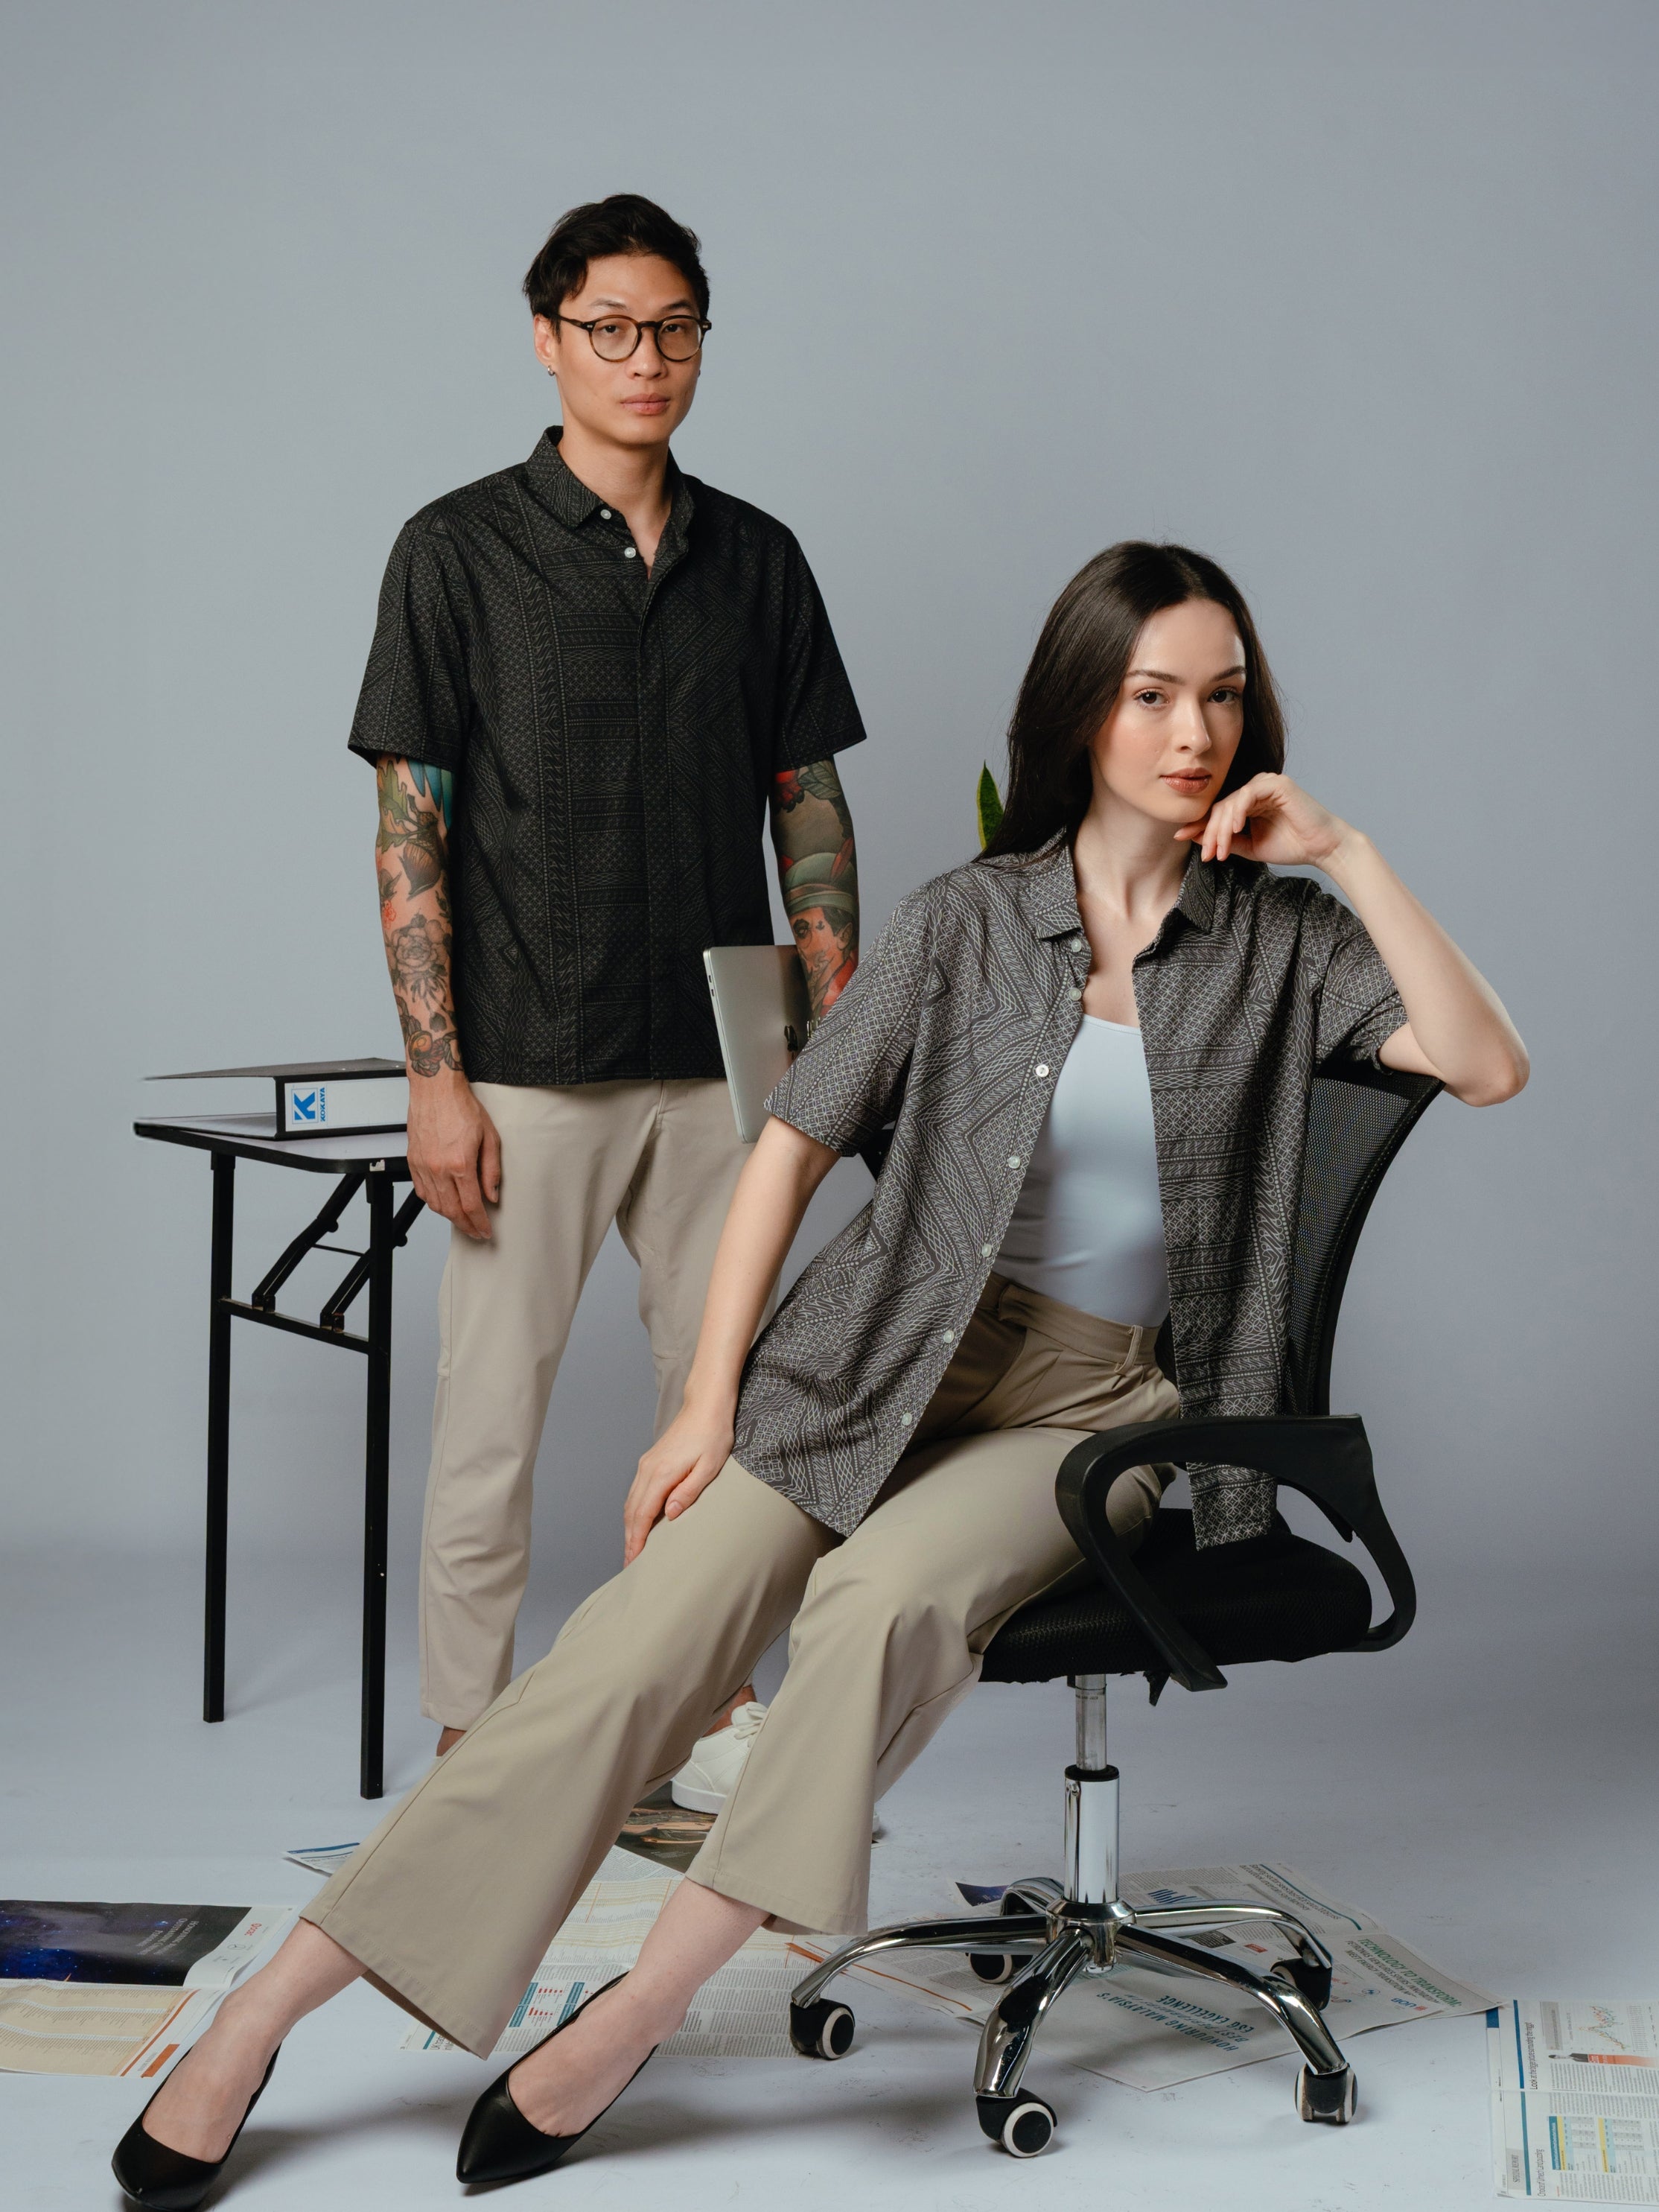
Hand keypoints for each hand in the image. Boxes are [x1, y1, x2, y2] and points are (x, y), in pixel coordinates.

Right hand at [406, 1068, 500, 1238]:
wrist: (435, 1090)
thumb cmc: (462, 1107)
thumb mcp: (489, 1137)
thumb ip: (491, 1170)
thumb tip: (492, 1195)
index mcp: (460, 1164)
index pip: (471, 1206)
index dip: (480, 1223)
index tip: (485, 1231)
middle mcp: (438, 1169)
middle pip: (451, 1211)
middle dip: (465, 1226)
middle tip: (475, 1232)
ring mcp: (423, 1166)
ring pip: (434, 1204)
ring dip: (449, 1217)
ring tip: (462, 1220)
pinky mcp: (413, 1161)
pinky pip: (421, 1191)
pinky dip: (432, 1202)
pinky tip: (443, 1202)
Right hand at [622, 1398, 734, 1564]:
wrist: (706, 1405)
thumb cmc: (713, 1434)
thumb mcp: (709, 1466)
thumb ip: (689, 1491)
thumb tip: (670, 1514)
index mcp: (662, 1474)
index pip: (643, 1515)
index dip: (637, 1540)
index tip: (634, 1561)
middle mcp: (648, 1469)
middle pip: (632, 1511)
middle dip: (629, 1539)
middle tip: (629, 1564)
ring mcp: (647, 1464)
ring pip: (631, 1502)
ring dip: (629, 1527)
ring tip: (632, 1549)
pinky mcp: (651, 1461)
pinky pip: (636, 1491)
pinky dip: (634, 1511)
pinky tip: (639, 1521)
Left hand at [1177, 772, 1352, 868]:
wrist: (1322, 848)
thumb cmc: (1291, 846)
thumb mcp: (1249, 846)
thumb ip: (1225, 840)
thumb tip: (1194, 836)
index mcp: (1248, 802)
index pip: (1217, 811)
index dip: (1199, 825)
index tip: (1180, 838)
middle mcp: (1255, 789)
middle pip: (1220, 807)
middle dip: (1209, 832)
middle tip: (1206, 854)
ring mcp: (1266, 783)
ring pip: (1231, 803)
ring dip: (1221, 828)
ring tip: (1220, 850)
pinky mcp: (1276, 783)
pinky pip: (1248, 794)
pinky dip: (1238, 812)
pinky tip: (1236, 829)